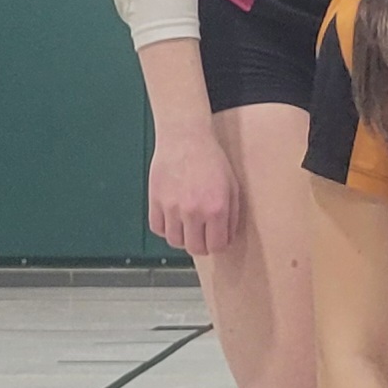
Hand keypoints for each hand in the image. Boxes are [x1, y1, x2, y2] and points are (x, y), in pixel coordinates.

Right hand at [147, 126, 240, 257]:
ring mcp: (171, 207)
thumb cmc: (211, 159)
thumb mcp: (232, 186)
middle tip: (203, 236)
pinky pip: (158, 228)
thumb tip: (227, 237)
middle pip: (195, 248)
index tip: (218, 239)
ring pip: (175, 241)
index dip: (219, 244)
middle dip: (202, 245)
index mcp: (216, 208)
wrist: (185, 138)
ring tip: (189, 227)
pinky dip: (166, 228)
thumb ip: (232, 215)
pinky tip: (174, 219)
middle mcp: (192, 211)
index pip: (217, 245)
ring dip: (183, 238)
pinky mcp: (155, 201)